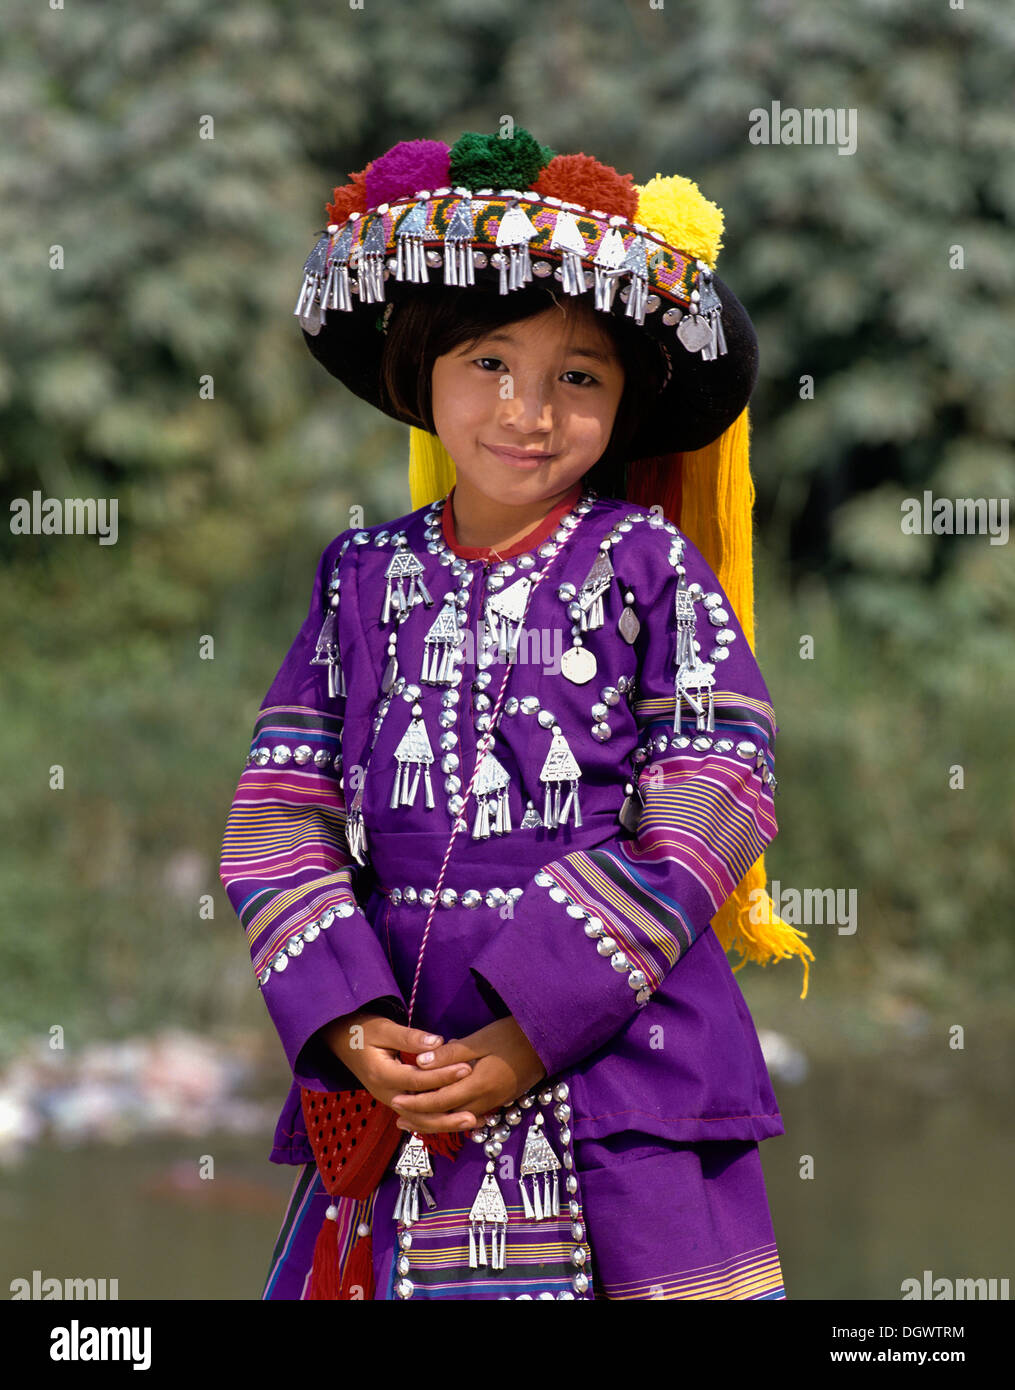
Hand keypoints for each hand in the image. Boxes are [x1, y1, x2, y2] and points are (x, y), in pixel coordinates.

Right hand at [320, 1012, 472, 1111]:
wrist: (342, 1040)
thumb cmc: (363, 1030)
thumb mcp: (384, 1028)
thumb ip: (410, 1037)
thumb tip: (438, 1042)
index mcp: (382, 1074)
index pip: (418, 1080)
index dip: (443, 1076)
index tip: (466, 1068)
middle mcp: (386, 1093)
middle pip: (419, 1111)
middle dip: (447, 1114)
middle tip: (474, 1114)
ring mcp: (390, 1100)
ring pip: (419, 1119)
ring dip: (444, 1123)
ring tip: (471, 1122)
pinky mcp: (396, 1100)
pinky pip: (417, 1114)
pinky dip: (436, 1119)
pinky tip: (456, 1120)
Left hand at [389, 1017, 546, 1133]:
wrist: (547, 1043)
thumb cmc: (513, 1035)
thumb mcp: (481, 1039)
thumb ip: (452, 1053)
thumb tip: (420, 1062)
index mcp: (479, 1083)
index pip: (440, 1100)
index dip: (416, 1103)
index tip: (396, 1100)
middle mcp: (486, 1099)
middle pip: (447, 1116)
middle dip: (421, 1118)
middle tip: (398, 1117)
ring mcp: (494, 1102)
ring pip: (459, 1119)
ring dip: (435, 1121)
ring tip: (415, 1121)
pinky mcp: (500, 1100)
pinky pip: (471, 1115)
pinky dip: (453, 1117)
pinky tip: (444, 1115)